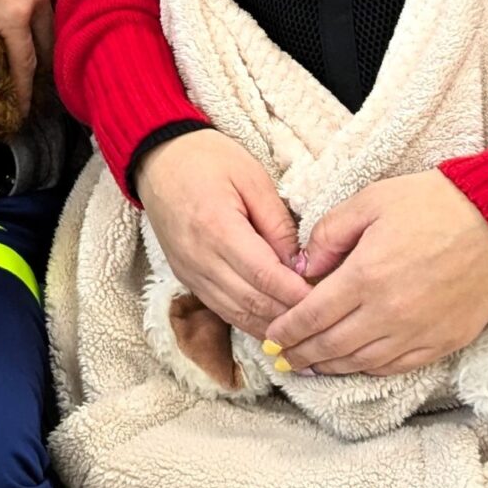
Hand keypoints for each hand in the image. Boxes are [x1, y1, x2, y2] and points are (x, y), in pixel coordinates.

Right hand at [0, 0, 60, 114]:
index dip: (63, 2)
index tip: (65, 20)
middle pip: (64, 12)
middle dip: (67, 36)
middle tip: (66, 60)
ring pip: (50, 37)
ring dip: (50, 61)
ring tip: (49, 86)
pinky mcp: (14, 16)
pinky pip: (24, 57)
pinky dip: (24, 83)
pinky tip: (23, 104)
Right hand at [134, 130, 308, 338]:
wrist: (158, 160)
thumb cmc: (207, 159)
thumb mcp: (252, 178)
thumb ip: (277, 223)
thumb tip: (300, 264)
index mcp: (218, 228)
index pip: (265, 276)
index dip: (298, 294)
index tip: (328, 299)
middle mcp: (199, 258)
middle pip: (252, 302)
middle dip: (290, 315)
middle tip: (324, 317)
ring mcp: (189, 272)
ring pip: (236, 313)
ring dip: (270, 326)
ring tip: (303, 327)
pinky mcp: (185, 278)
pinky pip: (221, 309)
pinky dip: (249, 320)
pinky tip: (273, 324)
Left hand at [269, 171, 487, 374]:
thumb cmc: (433, 204)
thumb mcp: (369, 201)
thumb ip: (328, 234)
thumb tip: (302, 268)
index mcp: (365, 276)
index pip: (312, 315)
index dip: (287, 331)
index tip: (271, 338)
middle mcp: (388, 312)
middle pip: (332, 345)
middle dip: (301, 355)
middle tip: (282, 360)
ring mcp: (418, 332)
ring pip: (362, 362)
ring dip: (331, 367)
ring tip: (311, 367)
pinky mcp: (444, 341)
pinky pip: (397, 366)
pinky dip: (369, 369)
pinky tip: (355, 364)